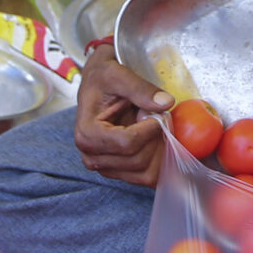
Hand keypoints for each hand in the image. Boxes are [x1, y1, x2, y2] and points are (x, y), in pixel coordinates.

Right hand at [73, 52, 173, 187]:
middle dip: (155, 138)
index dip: (151, 128)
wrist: (97, 87)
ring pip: (145, 172)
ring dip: (157, 149)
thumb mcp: (118, 75)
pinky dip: (158, 161)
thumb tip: (166, 102)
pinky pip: (147, 177)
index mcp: (87, 134)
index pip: (128, 143)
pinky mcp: (118, 172)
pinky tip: (155, 140)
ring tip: (151, 128)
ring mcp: (105, 167)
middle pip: (138, 160)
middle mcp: (91, 156)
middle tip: (156, 117)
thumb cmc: (103, 80)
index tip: (158, 112)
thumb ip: (141, 89)